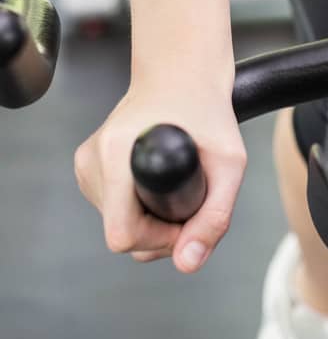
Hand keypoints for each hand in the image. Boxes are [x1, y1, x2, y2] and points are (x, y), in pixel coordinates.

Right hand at [74, 78, 245, 271]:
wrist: (183, 74)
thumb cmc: (207, 110)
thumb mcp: (229, 162)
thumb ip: (215, 217)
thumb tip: (187, 264)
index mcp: (116, 152)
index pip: (122, 234)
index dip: (160, 239)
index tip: (187, 216)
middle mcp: (93, 158)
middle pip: (121, 235)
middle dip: (160, 231)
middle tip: (191, 198)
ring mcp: (86, 162)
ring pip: (116, 225)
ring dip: (149, 220)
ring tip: (176, 184)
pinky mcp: (87, 166)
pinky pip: (112, 210)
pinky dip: (137, 208)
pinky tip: (156, 183)